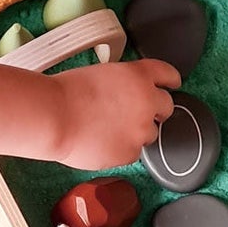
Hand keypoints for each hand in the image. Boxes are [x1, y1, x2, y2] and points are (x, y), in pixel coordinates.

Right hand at [52, 57, 180, 167]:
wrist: (55, 118)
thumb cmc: (66, 94)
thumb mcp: (102, 74)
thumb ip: (124, 83)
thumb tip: (127, 95)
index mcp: (140, 75)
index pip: (169, 75)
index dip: (171, 81)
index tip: (172, 84)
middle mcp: (147, 101)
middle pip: (166, 107)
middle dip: (155, 110)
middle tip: (136, 112)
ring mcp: (142, 129)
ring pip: (151, 133)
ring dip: (137, 131)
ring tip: (110, 129)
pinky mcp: (131, 152)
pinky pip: (134, 152)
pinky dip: (122, 148)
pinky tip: (103, 141)